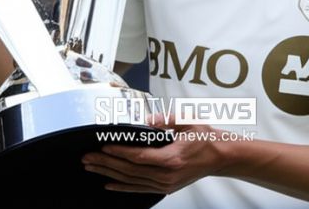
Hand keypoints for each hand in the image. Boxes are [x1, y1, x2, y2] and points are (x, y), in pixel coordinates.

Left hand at [81, 116, 228, 194]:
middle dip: (106, 163)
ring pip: (130, 181)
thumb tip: (147, 121)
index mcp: (171, 158)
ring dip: (109, 174)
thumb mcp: (188, 122)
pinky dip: (122, 186)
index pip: (138, 156)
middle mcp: (166, 175)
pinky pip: (138, 188)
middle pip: (129, 170)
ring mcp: (165, 184)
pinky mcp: (164, 187)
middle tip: (87, 158)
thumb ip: (166, 120)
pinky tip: (108, 184)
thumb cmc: (206, 138)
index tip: (102, 146)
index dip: (118, 152)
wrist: (221, 157)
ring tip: (91, 168)